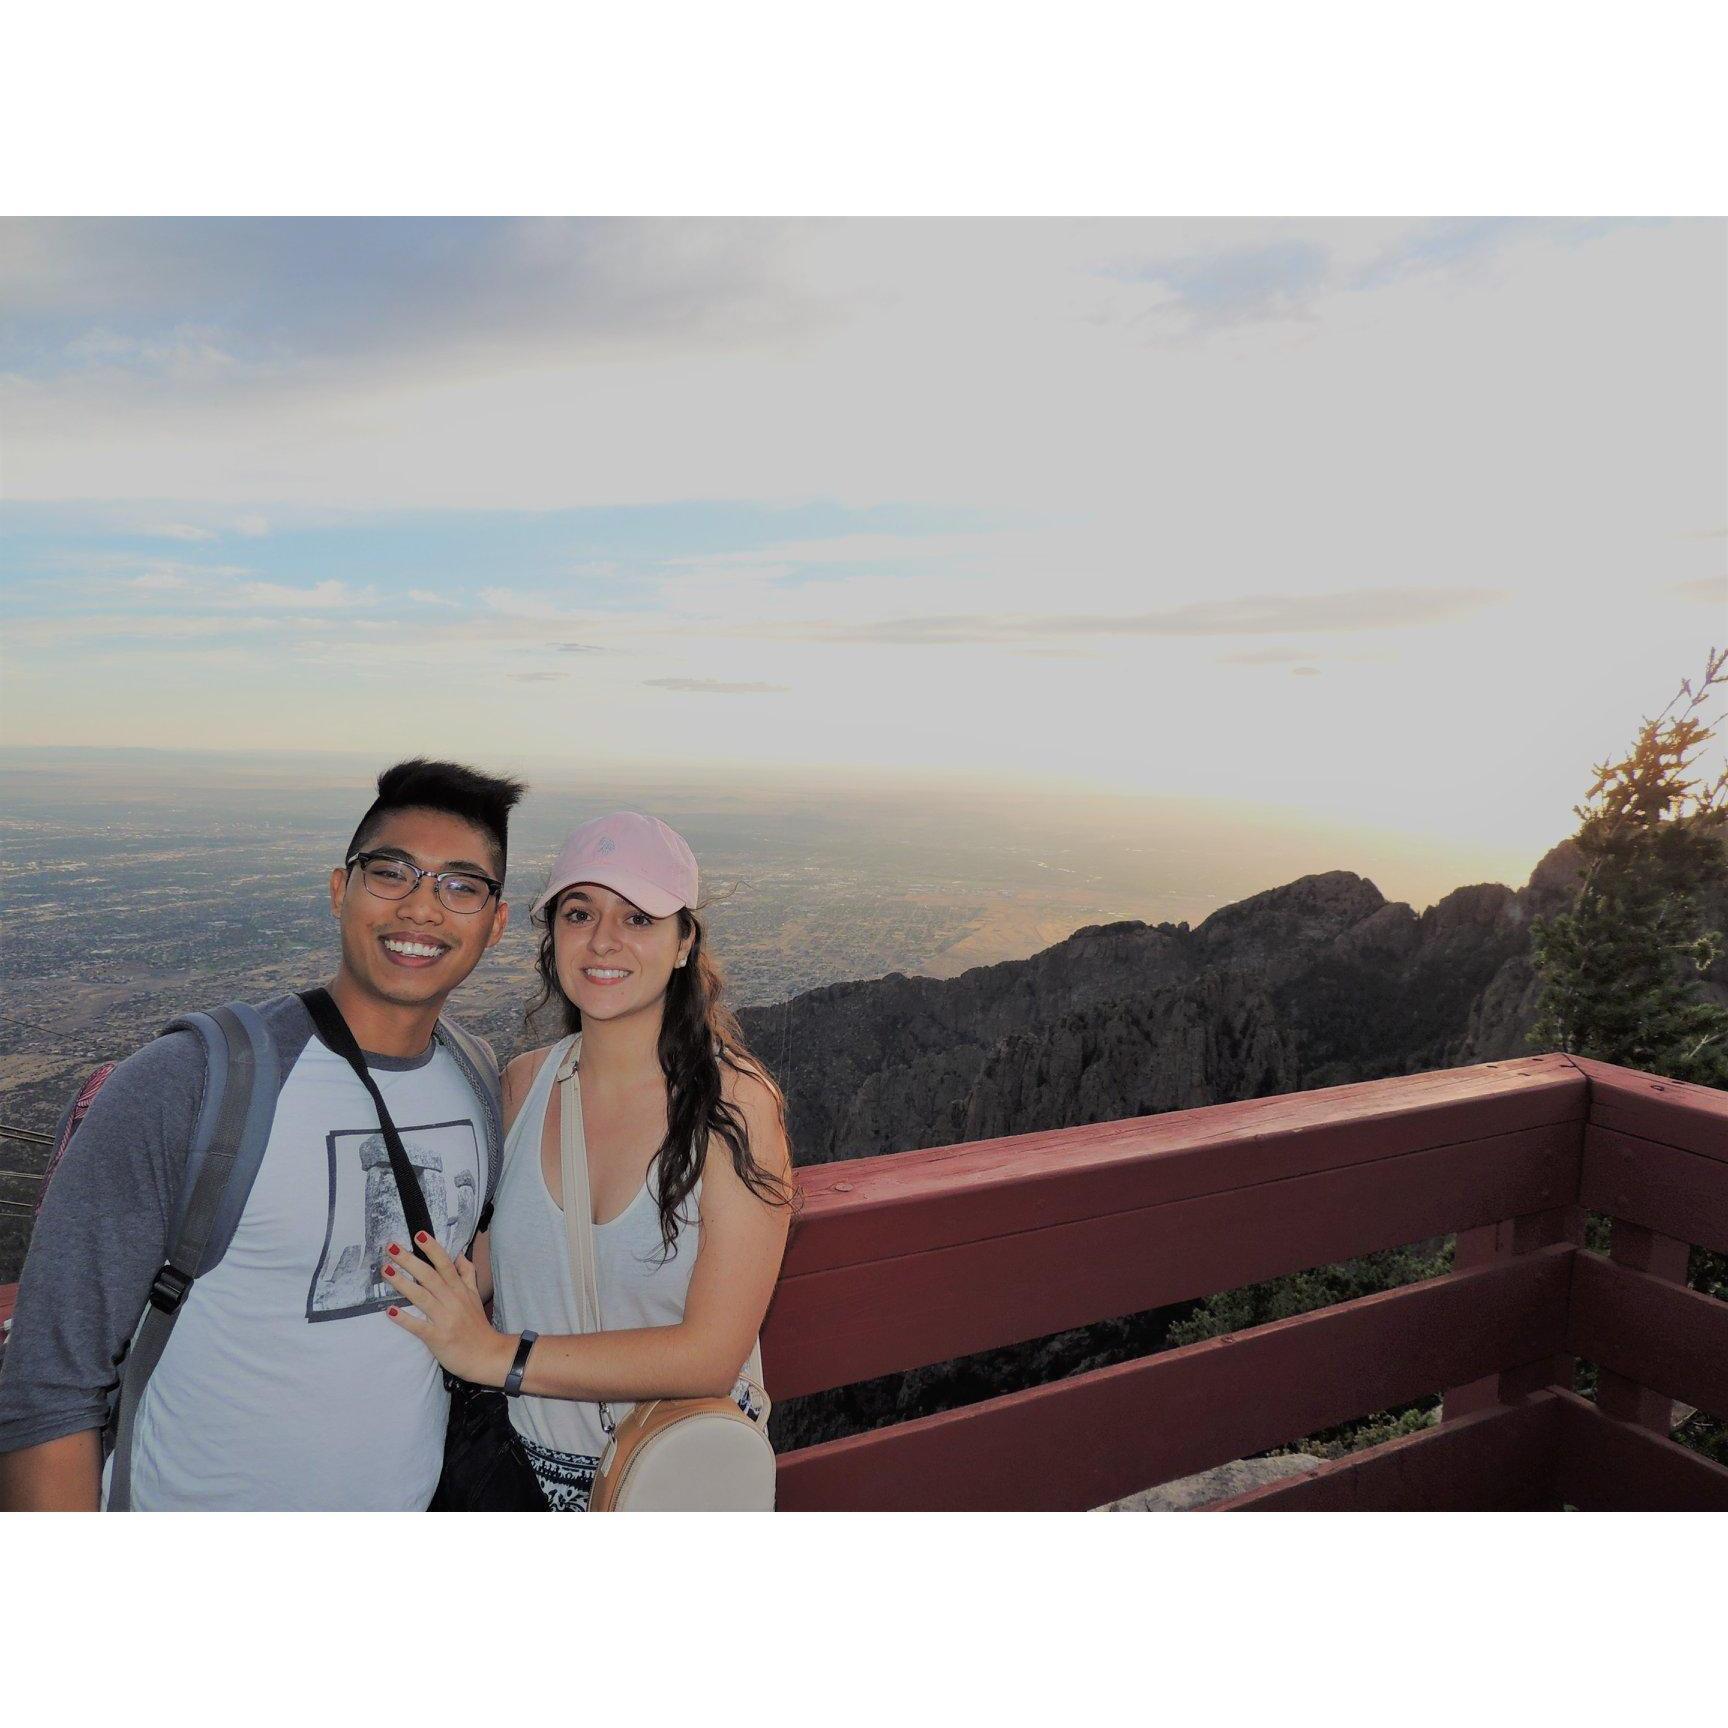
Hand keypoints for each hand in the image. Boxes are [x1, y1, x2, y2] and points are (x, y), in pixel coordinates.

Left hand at [383, 1232, 515, 1387]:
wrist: (488, 1355)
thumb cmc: (478, 1327)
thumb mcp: (476, 1297)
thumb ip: (467, 1275)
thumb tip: (460, 1255)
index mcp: (460, 1290)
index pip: (445, 1264)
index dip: (432, 1249)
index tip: (419, 1235)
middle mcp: (452, 1301)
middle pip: (430, 1276)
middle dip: (410, 1261)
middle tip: (392, 1247)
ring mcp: (445, 1319)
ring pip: (422, 1297)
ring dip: (403, 1283)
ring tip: (386, 1270)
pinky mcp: (438, 1337)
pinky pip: (420, 1327)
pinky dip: (406, 1319)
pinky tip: (391, 1311)